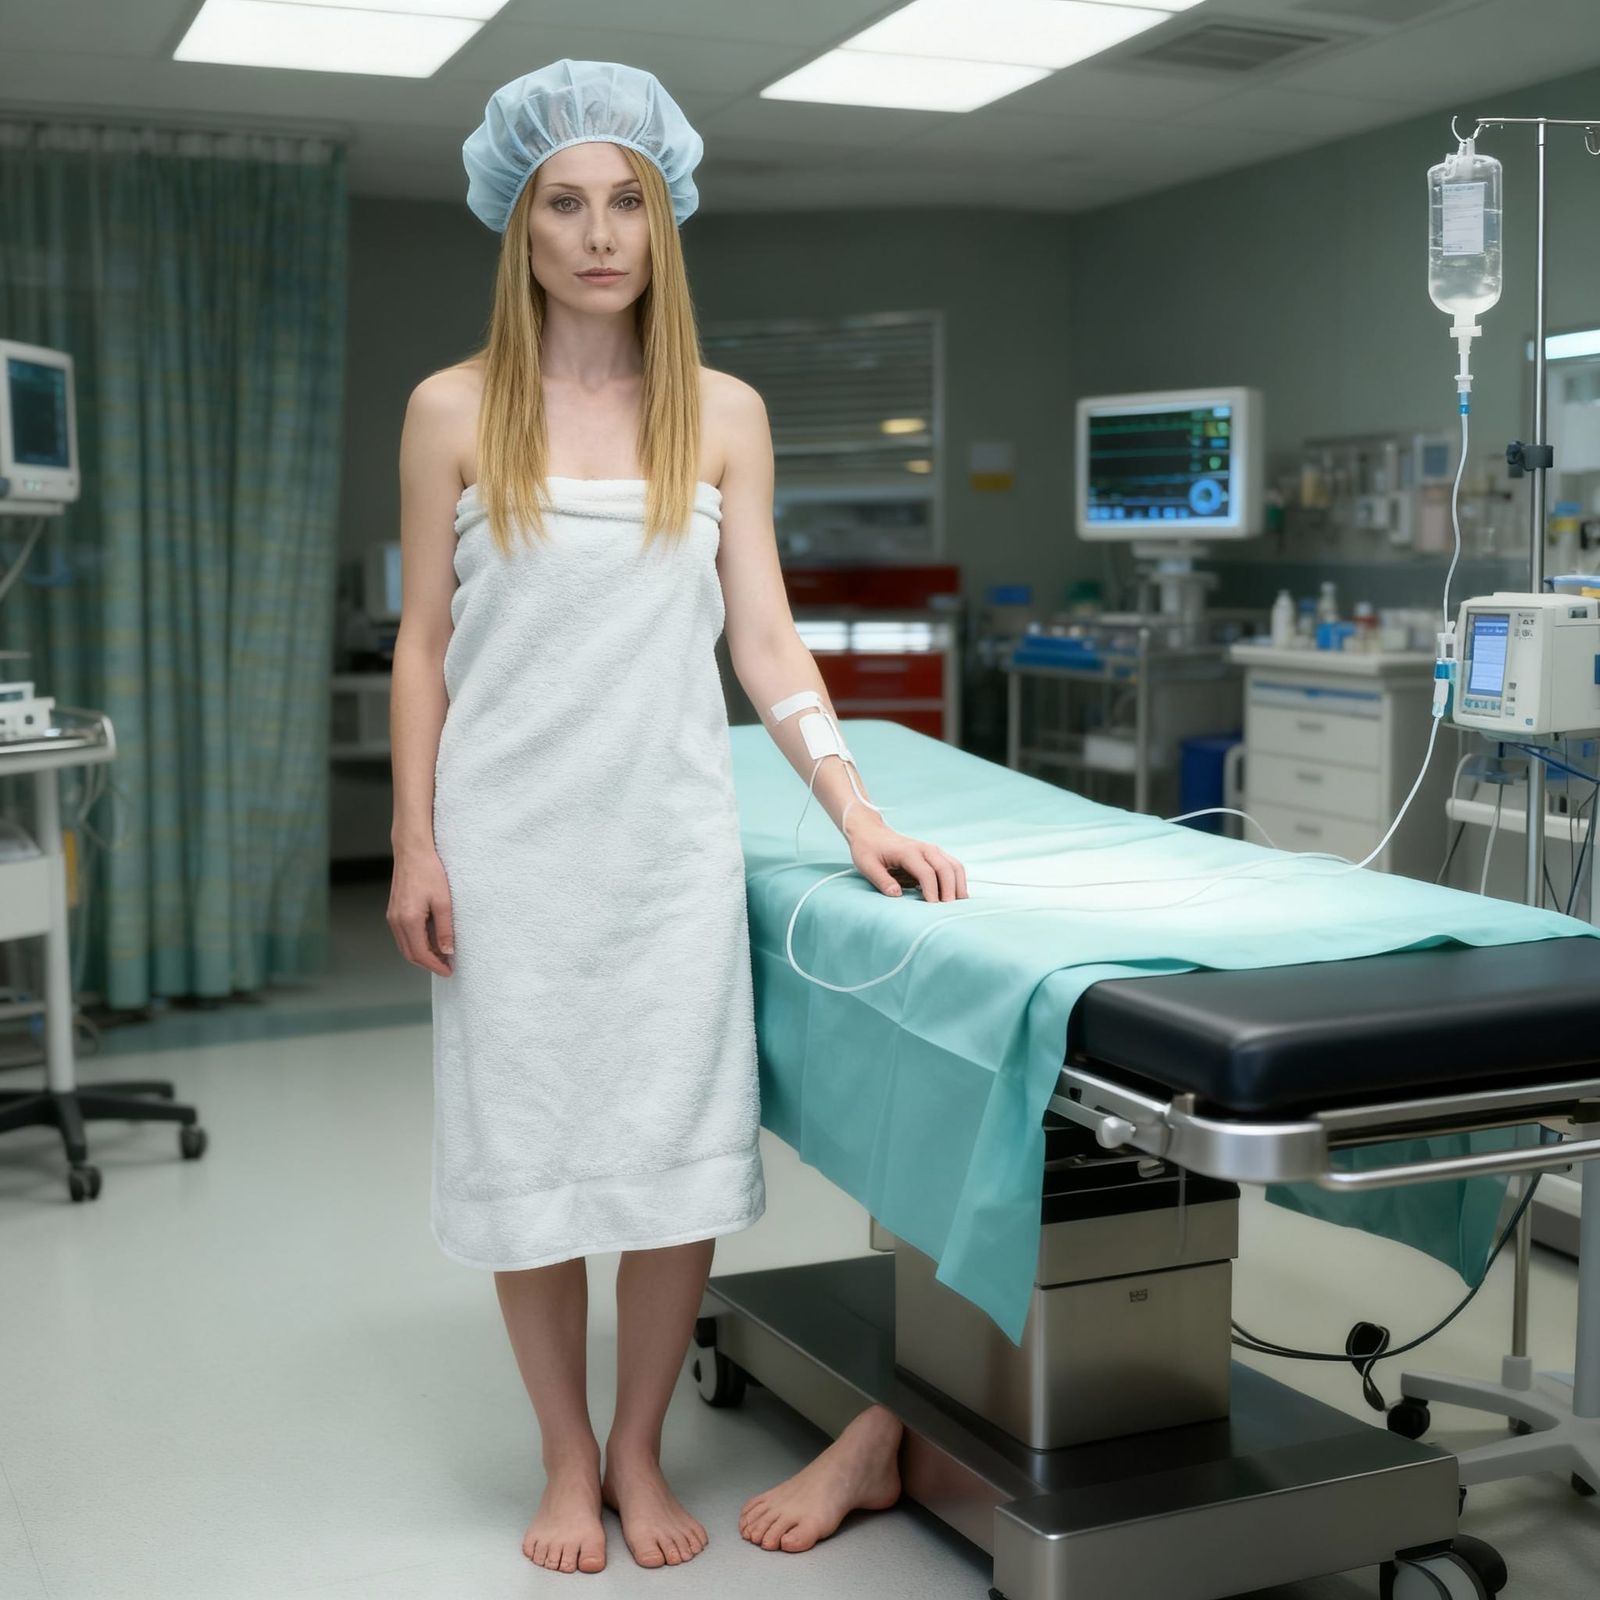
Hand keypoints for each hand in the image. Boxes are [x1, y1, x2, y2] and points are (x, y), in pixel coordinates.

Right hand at [388, 846, 455, 975]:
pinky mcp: (394, 911)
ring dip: (422, 954)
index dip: (435, 966)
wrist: (412, 851)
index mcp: (408, 920)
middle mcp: (396, 921)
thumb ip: (445, 929)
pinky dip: (416, 943)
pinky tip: (431, 940)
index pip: (420, 954)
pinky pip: (403, 935)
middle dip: (428, 963)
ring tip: (441, 955)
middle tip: (447, 966)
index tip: (448, 971)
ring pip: (405, 946)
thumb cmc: (429, 871)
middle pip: (410, 954)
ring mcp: (392, 916)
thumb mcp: (443, 902)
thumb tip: (447, 951)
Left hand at [846, 819, 967, 901]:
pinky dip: (957, 880)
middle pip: (946, 869)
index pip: (927, 873)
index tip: (933, 908)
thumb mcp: (867, 865)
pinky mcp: (935, 854)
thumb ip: (881, 880)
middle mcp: (924, 849)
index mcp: (908, 852)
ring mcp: (932, 850)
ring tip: (958, 905)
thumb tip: (897, 895)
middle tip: (948, 911)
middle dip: (950, 890)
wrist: (870, 831)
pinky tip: (956, 896)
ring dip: (959, 885)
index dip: (932, 891)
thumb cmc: (867, 849)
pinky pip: (953, 866)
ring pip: (954, 866)